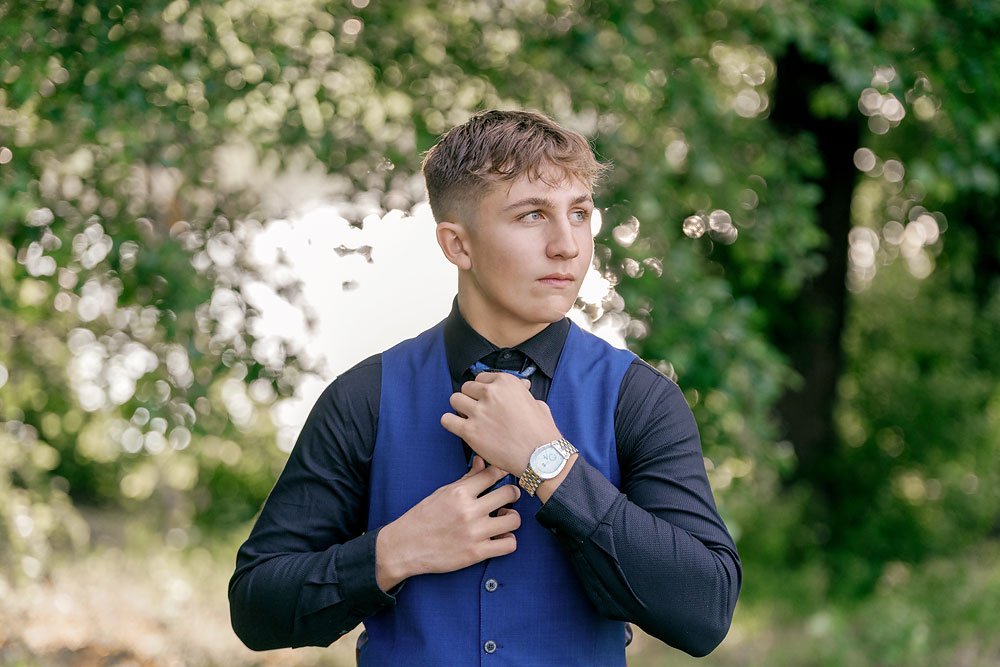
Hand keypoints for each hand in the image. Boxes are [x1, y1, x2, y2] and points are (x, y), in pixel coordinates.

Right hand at [375, 456, 520, 590]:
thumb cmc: (423, 517)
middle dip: (512, 494)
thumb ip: (466, 478)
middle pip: (509, 493)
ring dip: (511, 518)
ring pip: (514, 520)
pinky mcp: (476, 553)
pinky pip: (509, 545)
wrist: (405, 546)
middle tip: (508, 497)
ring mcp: (474, 533)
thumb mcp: (442, 493)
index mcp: (459, 492)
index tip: (503, 477)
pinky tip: (499, 537)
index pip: (492, 473)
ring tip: (503, 519)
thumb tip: (482, 461)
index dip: (502, 473)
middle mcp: (468, 511)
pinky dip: (508, 540)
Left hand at [441, 372, 561, 474]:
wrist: (541, 457)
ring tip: (469, 419)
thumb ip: (522, 393)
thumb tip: (522, 386)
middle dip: (471, 398)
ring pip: (455, 399)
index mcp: (506, 382)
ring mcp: (479, 411)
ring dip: (460, 408)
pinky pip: (447, 420)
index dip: (483, 390)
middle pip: (467, 387)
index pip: (481, 378)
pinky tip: (460, 428)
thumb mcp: (536, 403)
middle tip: (478, 411)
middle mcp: (491, 392)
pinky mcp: (470, 431)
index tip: (486, 400)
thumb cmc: (541, 432)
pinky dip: (451, 423)